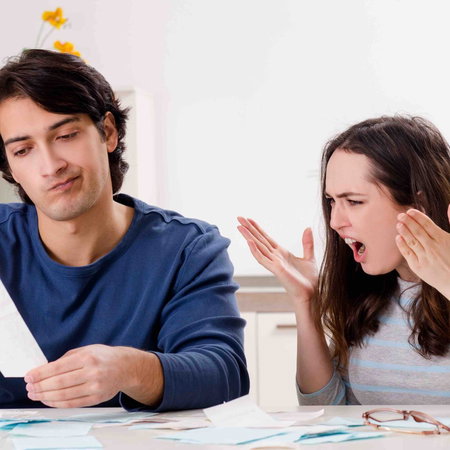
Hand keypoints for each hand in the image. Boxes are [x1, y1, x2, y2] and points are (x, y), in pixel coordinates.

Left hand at [24, 344, 158, 407]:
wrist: (126, 367)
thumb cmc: (103, 357)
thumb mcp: (87, 349)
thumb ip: (67, 358)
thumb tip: (45, 370)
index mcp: (87, 357)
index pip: (58, 367)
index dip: (41, 373)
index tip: (29, 377)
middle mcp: (92, 372)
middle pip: (59, 383)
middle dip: (41, 386)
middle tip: (29, 388)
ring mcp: (95, 386)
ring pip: (65, 395)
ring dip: (46, 397)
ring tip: (36, 395)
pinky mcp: (97, 398)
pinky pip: (73, 403)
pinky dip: (58, 403)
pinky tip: (49, 400)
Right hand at [237, 217, 317, 302]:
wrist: (311, 295)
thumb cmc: (309, 281)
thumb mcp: (309, 257)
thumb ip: (307, 243)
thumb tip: (308, 228)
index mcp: (281, 253)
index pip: (266, 238)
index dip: (257, 228)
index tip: (249, 219)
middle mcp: (275, 257)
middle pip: (259, 239)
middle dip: (249, 228)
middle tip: (239, 217)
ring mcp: (274, 263)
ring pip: (258, 247)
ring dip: (248, 236)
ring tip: (239, 226)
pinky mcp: (276, 270)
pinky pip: (263, 259)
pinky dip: (255, 251)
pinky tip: (249, 242)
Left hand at [396, 205, 449, 298]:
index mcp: (443, 240)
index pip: (428, 225)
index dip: (418, 217)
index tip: (410, 211)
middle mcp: (433, 248)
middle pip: (418, 231)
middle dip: (408, 222)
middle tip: (400, 215)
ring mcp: (425, 258)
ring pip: (412, 241)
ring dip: (404, 231)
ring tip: (398, 224)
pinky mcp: (418, 267)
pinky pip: (408, 254)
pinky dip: (402, 245)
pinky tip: (398, 238)